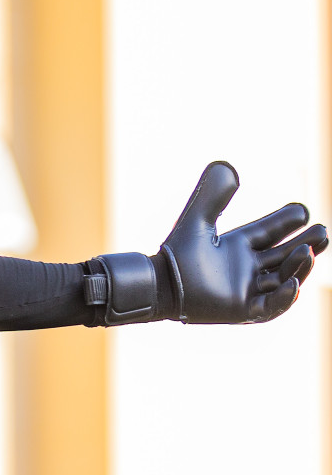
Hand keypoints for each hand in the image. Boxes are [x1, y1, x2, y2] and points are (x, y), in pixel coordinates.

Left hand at [160, 161, 327, 322]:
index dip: (286, 222)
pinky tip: (293, 283)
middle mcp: (246, 269)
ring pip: (283, 278)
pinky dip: (284, 297)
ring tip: (309, 251)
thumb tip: (226, 165)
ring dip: (298, 266)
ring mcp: (247, 290)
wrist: (159, 284)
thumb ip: (212, 195)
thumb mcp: (198, 221)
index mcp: (237, 247)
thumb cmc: (176, 255)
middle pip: (284, 256)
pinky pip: (271, 306)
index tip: (302, 211)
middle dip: (305, 245)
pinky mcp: (242, 310)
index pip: (270, 233)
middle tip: (323, 232)